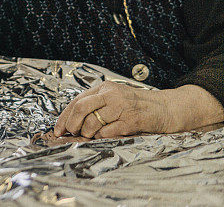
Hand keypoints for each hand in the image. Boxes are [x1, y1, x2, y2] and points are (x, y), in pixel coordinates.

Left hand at [54, 82, 223, 139]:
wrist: (167, 108)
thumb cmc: (137, 105)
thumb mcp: (114, 99)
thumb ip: (96, 105)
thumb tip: (71, 120)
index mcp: (104, 88)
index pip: (76, 101)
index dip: (64, 117)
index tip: (58, 129)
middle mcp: (111, 94)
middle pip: (81, 108)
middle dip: (71, 123)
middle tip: (71, 133)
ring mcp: (121, 106)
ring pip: (92, 122)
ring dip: (87, 133)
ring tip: (89, 136)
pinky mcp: (132, 120)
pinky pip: (108, 131)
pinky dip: (101, 137)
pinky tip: (103, 137)